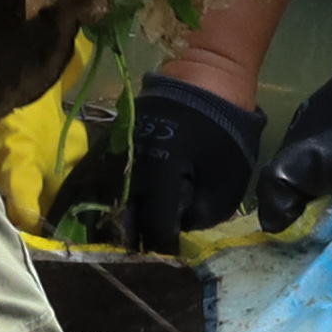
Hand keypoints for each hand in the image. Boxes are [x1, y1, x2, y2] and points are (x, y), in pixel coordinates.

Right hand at [91, 72, 269, 244]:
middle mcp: (132, 164)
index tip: (166, 255)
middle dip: (129, 234)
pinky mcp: (116, 137)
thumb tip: (182, 227)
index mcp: (160, 174)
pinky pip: (102, 172)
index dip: (161, 244)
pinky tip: (106, 204)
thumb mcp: (229, 177)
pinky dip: (102, 191)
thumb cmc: (224, 129)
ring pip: (104, 192)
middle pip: (121, 212)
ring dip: (110, 214)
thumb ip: (207, 211)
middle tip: (139, 249)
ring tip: (118, 233)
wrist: (208, 77)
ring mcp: (119, 148)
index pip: (153, 224)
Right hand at [258, 58, 331, 221]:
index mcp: (308, 160)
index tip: (294, 227)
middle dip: (301, 190)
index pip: (278, 193)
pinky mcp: (331, 90)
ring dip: (314, 163)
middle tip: (322, 205)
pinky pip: (320, 126)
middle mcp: (301, 130)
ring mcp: (315, 106)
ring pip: (303, 144)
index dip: (284, 214)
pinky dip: (328, 142)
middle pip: (289, 168)